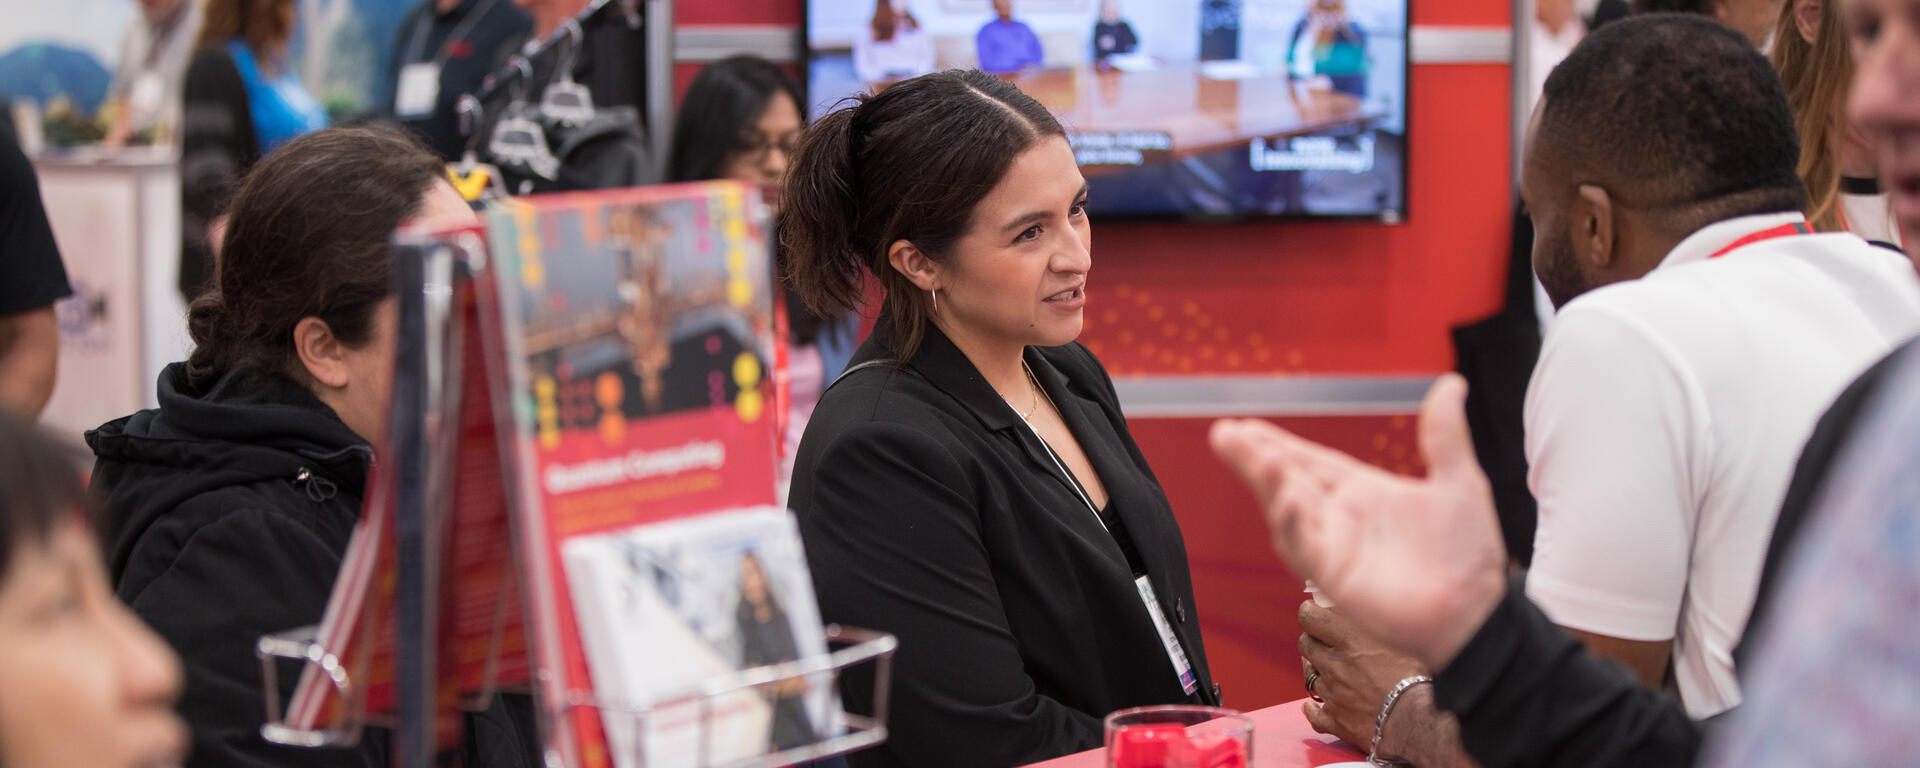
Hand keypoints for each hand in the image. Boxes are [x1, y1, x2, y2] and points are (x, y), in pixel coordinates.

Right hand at [1207, 374, 1506, 669]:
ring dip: (1266, 482)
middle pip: (1285, 481)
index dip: (1275, 444)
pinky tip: (1286, 499)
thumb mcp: (1459, 483)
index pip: (1308, 461)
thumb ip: (1444, 436)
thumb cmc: (1468, 556)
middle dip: (1252, 458)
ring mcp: (1333, 547)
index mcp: (1362, 492)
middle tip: (1225, 433)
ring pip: (1286, 510)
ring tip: (1251, 454)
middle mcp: (1339, 518)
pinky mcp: (1334, 577)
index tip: (1245, 427)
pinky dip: (1292, 523)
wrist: (1478, 614)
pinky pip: (1304, 547)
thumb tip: (1452, 383)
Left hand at [1298, 600, 1426, 750]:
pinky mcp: (1338, 721)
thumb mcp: (1402, 635)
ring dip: (1315, 670)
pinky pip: (1315, 715)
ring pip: (1309, 676)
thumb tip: (1368, 604)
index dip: (1310, 613)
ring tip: (1330, 669)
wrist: (1419, 722)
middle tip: (1326, 640)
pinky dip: (1313, 710)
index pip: (1309, 617)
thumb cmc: (1418, 677)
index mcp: (1350, 640)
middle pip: (1305, 644)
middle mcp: (1335, 665)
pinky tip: (1315, 706)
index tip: (1317, 612)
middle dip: (1312, 639)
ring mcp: (1333, 694)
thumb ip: (1379, 619)